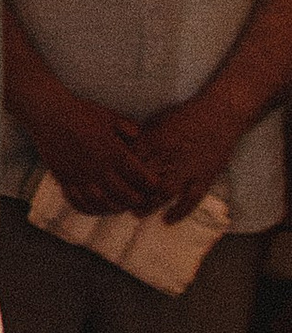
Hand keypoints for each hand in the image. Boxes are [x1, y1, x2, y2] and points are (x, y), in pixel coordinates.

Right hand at [31, 92, 159, 215]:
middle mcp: (98, 167)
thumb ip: (128, 127)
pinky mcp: (65, 179)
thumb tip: (140, 136)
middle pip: (124, 194)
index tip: (154, 185)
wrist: (49, 113)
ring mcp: (80, 176)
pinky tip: (96, 206)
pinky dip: (90, 208)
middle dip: (136, 199)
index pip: (139, 175)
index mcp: (113, 151)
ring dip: (114, 207)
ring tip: (120, 205)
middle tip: (141, 199)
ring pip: (103, 203)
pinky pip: (79, 202)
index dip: (150, 183)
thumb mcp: (109, 116)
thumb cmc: (81, 112)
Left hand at [130, 98, 242, 224]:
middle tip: (119, 202)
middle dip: (130, 192)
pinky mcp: (205, 176)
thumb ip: (142, 137)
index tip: (111, 184)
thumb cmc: (186, 114)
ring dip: (149, 205)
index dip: (119, 175)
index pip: (131, 162)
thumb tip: (123, 149)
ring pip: (164, 192)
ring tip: (137, 213)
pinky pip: (191, 199)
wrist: (220, 113)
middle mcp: (169, 155)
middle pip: (144, 179)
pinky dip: (179, 212)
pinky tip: (167, 220)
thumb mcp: (158, 120)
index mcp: (155, 139)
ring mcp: (188, 168)